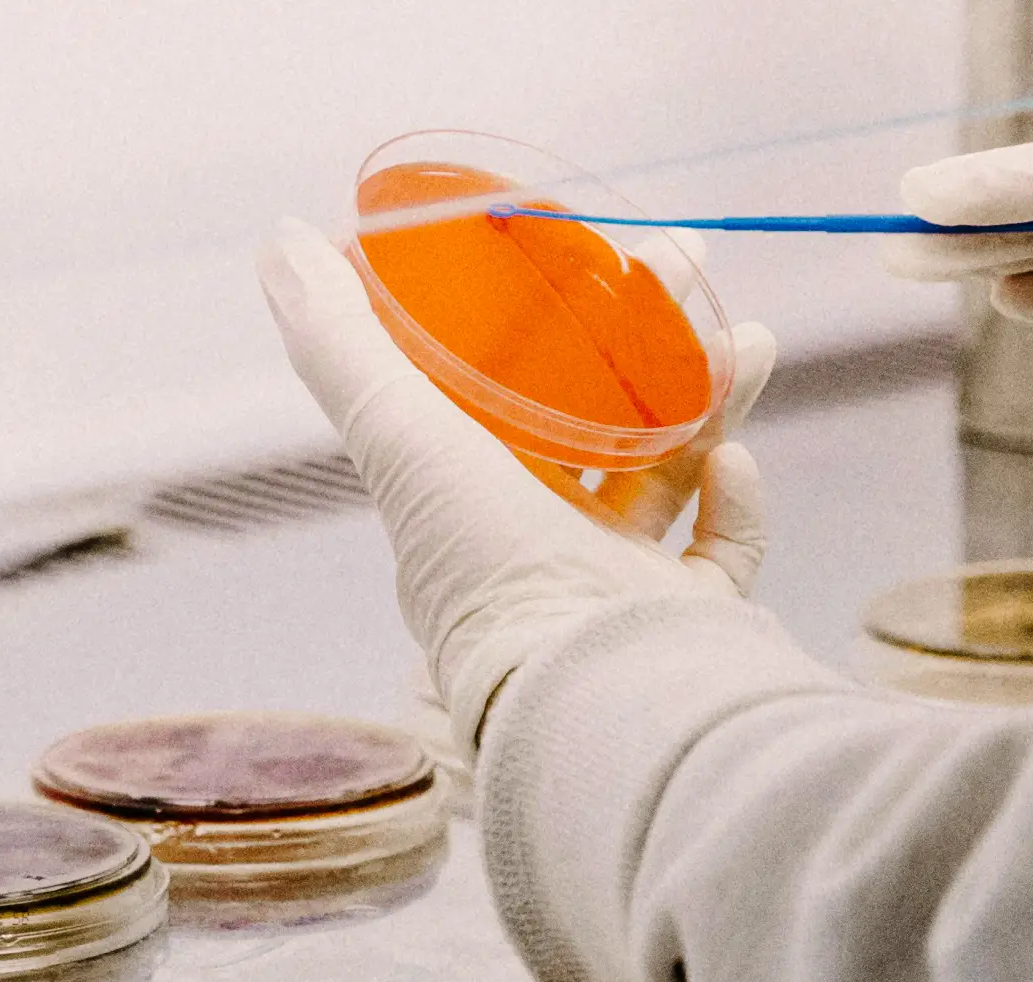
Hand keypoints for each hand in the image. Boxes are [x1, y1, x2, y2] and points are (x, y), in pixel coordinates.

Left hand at [258, 218, 775, 756]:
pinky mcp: (690, 619)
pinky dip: (735, 502)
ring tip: (749, 339)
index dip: (545, 313)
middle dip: (648, 331)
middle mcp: (541, 543)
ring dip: (708, 393)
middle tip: (684, 261)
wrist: (597, 691)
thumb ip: (341, 342)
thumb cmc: (490, 571)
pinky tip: (734, 460)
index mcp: (471, 502)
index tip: (585, 247)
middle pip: (600, 412)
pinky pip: (722, 547)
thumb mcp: (402, 436)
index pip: (508, 388)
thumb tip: (283, 239)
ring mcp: (620, 585)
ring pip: (673, 466)